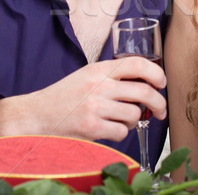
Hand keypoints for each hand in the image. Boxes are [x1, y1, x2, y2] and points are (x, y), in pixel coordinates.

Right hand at [0, 56, 166, 141]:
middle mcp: (98, 85)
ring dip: (133, 121)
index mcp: (99, 69)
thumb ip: (112, 76)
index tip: (162, 83)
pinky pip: (122, 132)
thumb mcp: (87, 76)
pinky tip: (110, 130)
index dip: (156, 72)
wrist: (35, 115)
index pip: (137, 63)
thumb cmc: (64, 97)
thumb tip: (145, 83)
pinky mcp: (91, 127)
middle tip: (160, 110)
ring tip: (122, 121)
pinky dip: (121, 134)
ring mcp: (95, 106)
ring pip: (134, 114)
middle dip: (159, 103)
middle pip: (144, 91)